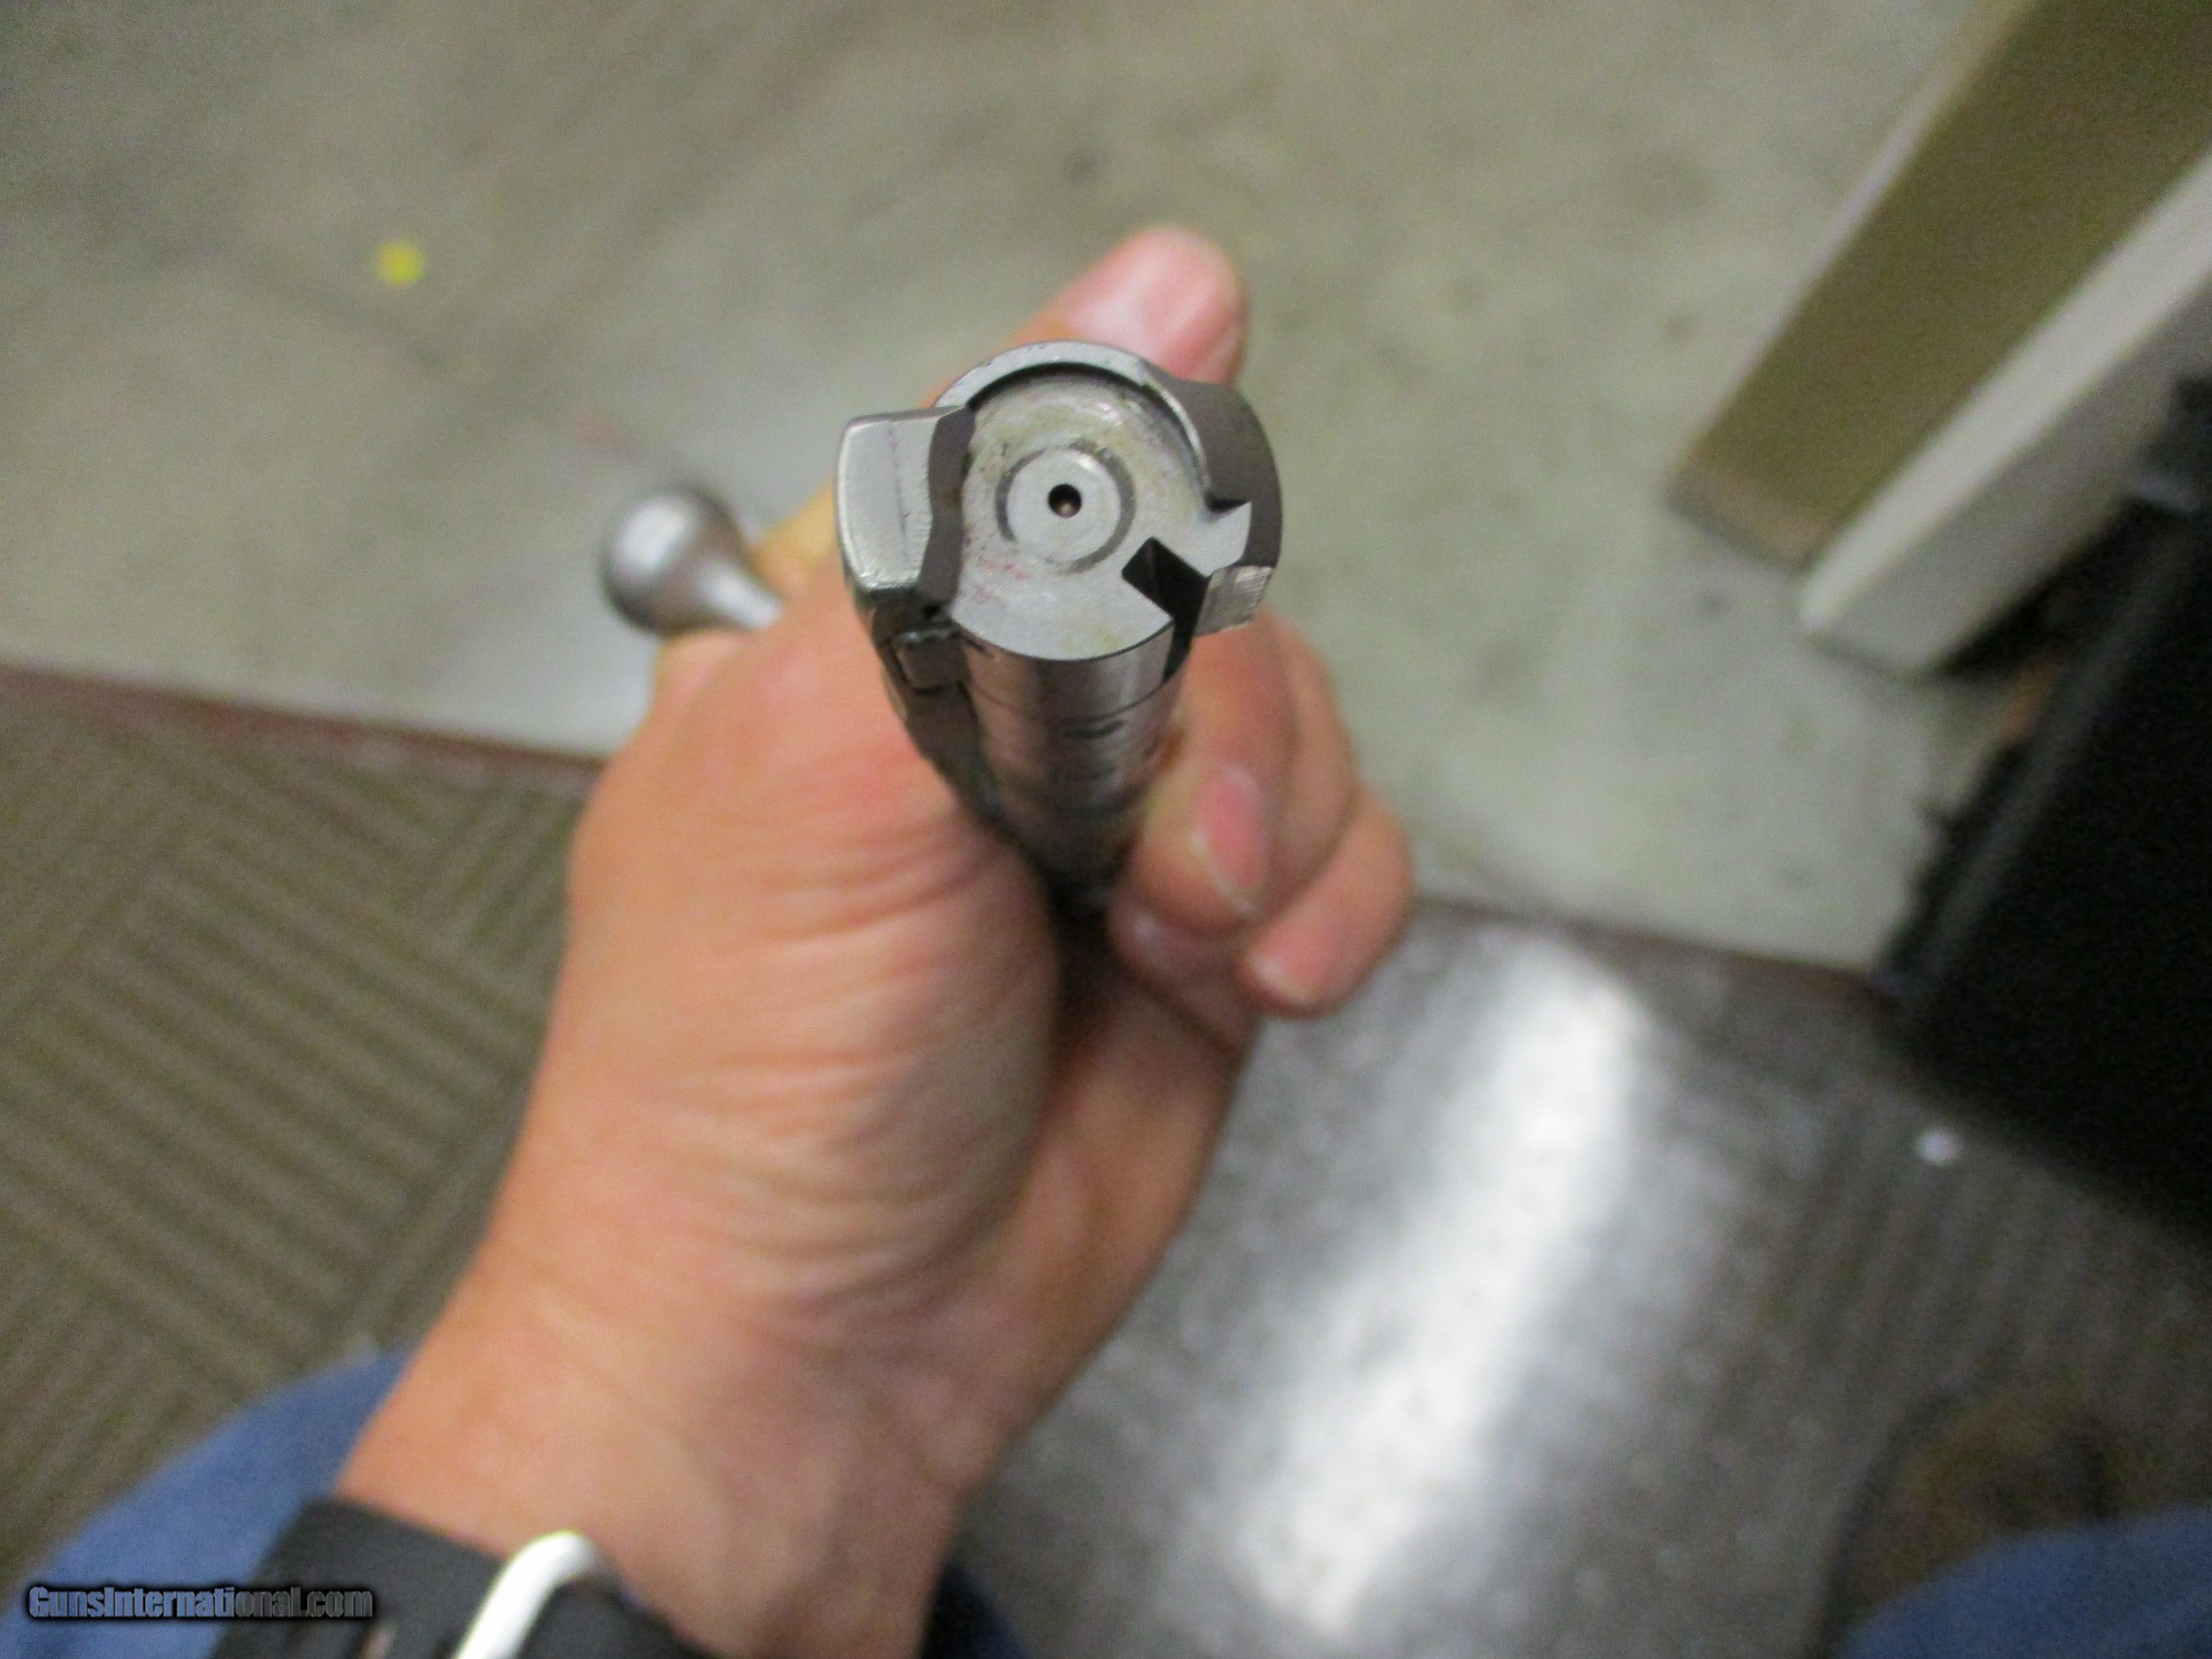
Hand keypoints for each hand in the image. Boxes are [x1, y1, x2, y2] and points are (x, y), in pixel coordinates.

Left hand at [339, 228, 1411, 1658]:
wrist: (815, 1355)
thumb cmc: (750, 1066)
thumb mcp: (837, 753)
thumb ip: (1007, 524)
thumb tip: (1175, 272)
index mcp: (861, 623)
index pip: (1043, 457)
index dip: (1130, 500)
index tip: (1166, 572)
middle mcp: (995, 707)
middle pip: (1209, 590)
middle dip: (1219, 724)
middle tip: (1146, 850)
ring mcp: (1109, 825)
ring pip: (1300, 722)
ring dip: (1274, 835)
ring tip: (1177, 944)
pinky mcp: (1205, 935)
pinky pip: (1344, 858)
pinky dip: (1327, 915)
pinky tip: (1237, 989)